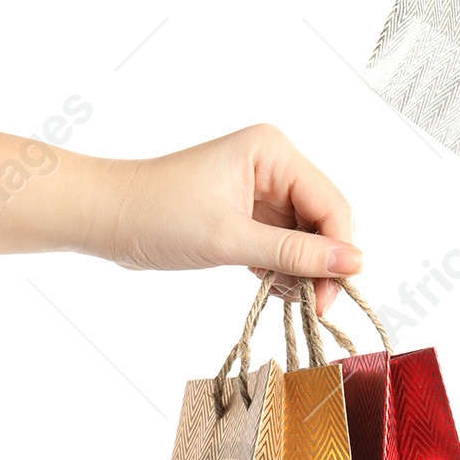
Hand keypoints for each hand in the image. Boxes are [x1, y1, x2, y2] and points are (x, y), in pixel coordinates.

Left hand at [87, 119, 360, 304]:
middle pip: (322, 220)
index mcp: (272, 152)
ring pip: (305, 236)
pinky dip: (281, 268)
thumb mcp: (229, 239)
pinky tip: (271, 286)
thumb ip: (294, 252)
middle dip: (320, 264)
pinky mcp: (247, 213)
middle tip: (313, 307)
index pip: (329, 203)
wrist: (106, 218)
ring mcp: (261, 189)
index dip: (338, 250)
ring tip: (286, 297)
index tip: (334, 293)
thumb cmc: (157, 214)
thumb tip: (352, 263)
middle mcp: (272, 165)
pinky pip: (282, 243)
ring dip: (301, 270)